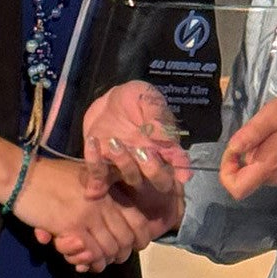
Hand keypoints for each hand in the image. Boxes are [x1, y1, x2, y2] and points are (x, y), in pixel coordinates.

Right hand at [12, 157, 147, 272]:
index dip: (139, 238)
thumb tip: (112, 221)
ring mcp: (89, 214)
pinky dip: (87, 262)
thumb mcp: (84, 176)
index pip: (137, 219)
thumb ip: (101, 194)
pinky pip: (89, 253)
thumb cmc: (51, 176)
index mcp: (109, 188)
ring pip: (108, 248)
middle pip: (126, 238)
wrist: (23, 176)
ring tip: (94, 264)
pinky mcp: (71, 226)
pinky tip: (81, 264)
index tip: (133, 247)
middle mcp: (104, 201)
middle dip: (120, 254)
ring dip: (102, 261)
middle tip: (110, 260)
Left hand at [83, 81, 190, 195]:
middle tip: (142, 151)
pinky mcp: (105, 165)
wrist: (108, 102)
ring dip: (124, 165)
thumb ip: (156, 115)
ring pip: (131, 179)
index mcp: (164, 144)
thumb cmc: (134, 98)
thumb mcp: (147, 97)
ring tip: (114, 141)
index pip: (178, 160)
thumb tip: (164, 137)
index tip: (182, 176)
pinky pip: (100, 175)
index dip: (182, 169)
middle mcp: (148, 160)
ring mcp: (126, 165)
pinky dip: (95, 166)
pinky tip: (93, 144)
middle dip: (153, 171)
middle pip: (158, 180)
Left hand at [219, 91, 276, 199]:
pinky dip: (268, 152)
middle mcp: (276, 177)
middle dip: (245, 153)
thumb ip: (250, 133)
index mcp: (269, 166)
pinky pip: (271, 166)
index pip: (237, 188)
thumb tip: (232, 149)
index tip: (232, 151)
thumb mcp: (273, 115)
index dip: (227, 171)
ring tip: (273, 129)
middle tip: (259, 130)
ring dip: (257, 151)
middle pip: (246, 175)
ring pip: (258, 169)